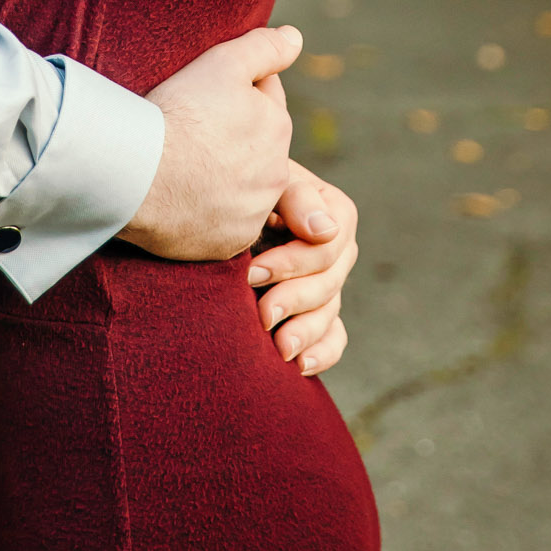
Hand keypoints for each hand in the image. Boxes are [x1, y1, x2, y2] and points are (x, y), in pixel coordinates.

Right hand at [121, 25, 300, 262]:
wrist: (137, 174)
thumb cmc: (179, 113)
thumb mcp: (224, 63)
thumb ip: (266, 48)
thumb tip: (296, 37)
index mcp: (278, 127)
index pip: (263, 102)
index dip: (233, 94)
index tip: (204, 100)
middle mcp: (277, 175)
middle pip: (255, 147)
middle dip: (234, 138)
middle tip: (193, 134)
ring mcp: (253, 213)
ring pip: (242, 187)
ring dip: (224, 177)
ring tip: (186, 166)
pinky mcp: (230, 243)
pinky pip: (224, 223)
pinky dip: (210, 212)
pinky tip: (184, 197)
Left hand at [247, 170, 357, 376]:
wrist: (215, 212)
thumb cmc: (240, 190)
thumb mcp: (268, 183)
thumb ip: (297, 198)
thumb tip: (326, 230)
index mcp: (333, 212)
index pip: (326, 247)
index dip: (292, 263)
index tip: (252, 272)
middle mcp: (336, 250)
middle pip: (328, 283)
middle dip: (293, 300)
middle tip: (261, 315)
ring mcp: (328, 283)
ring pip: (329, 314)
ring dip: (306, 333)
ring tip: (279, 349)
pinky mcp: (317, 312)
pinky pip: (333, 338)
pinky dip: (322, 354)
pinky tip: (301, 366)